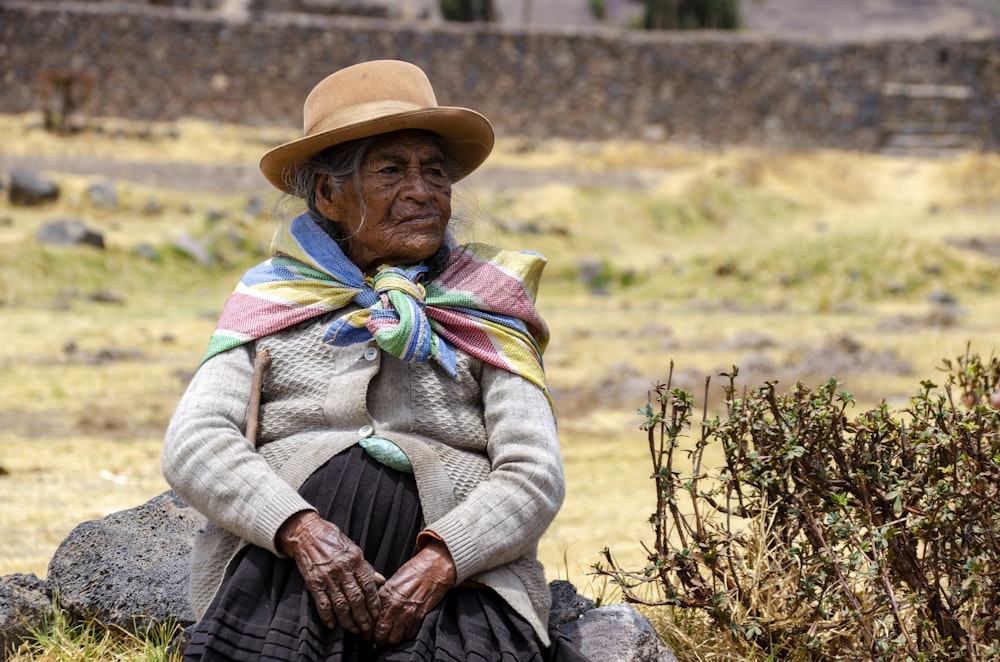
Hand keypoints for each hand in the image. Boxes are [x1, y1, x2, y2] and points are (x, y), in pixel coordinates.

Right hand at [276, 511, 384, 633]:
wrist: (307, 533)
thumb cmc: (334, 540)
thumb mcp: (354, 549)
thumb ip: (366, 567)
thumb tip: (381, 581)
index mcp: (355, 559)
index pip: (368, 585)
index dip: (373, 602)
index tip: (377, 614)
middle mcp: (342, 569)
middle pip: (356, 598)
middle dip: (363, 616)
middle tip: (367, 628)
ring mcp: (327, 577)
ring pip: (340, 604)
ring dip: (348, 620)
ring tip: (353, 629)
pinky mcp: (313, 582)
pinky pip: (322, 604)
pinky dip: (327, 616)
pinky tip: (332, 625)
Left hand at [371, 539, 455, 646]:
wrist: (433, 569)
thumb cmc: (413, 572)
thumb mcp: (391, 581)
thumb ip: (381, 596)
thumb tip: (373, 609)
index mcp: (385, 596)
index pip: (371, 621)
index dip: (367, 632)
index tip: (366, 635)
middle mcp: (395, 607)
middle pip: (380, 634)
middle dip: (376, 641)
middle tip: (374, 642)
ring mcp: (408, 614)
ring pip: (394, 639)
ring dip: (390, 641)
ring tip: (387, 640)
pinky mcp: (420, 618)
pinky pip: (409, 636)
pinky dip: (404, 637)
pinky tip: (401, 634)